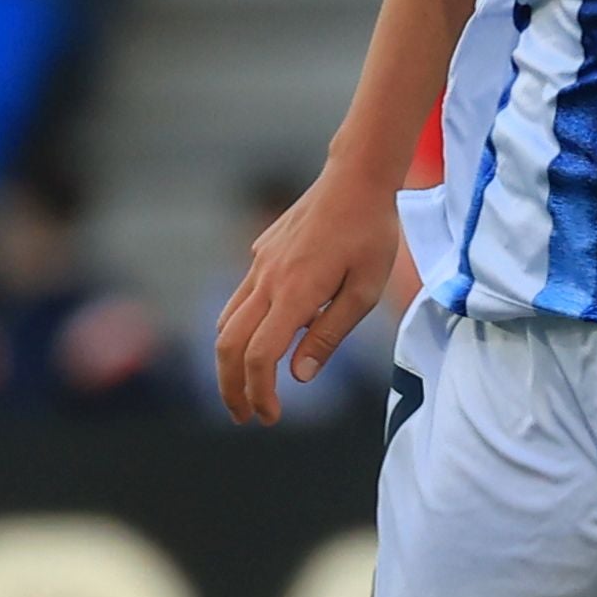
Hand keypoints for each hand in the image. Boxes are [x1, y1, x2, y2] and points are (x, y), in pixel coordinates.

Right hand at [215, 166, 402, 421]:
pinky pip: (238, 300)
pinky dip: (238, 331)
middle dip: (231, 388)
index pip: (261, 356)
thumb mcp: (364, 290)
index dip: (259, 393)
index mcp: (295, 293)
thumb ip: (329, 334)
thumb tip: (300, 375)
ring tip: (245, 388)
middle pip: (228, 346)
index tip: (271, 416)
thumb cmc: (370, 235)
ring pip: (226, 323)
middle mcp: (268, 281)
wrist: (354, 180)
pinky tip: (257, 343)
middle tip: (245, 416)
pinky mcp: (261, 256)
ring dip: (229, 362)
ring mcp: (259, 266)